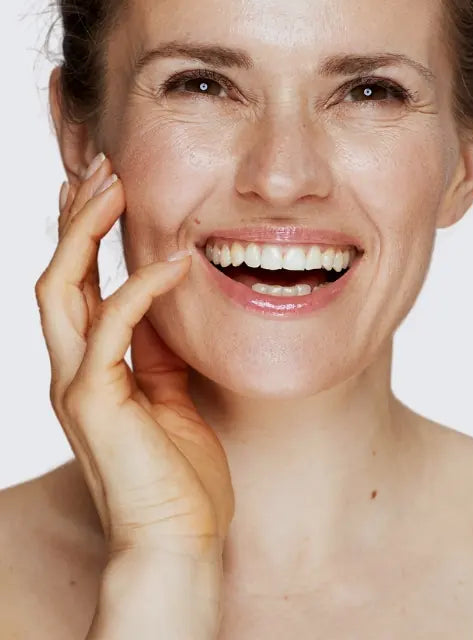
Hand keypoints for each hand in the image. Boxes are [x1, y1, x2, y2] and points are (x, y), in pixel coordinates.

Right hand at [35, 154, 233, 561]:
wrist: (180, 542)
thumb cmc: (179, 474)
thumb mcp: (170, 393)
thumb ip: (155, 347)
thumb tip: (162, 297)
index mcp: (90, 366)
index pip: (76, 284)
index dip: (84, 232)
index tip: (106, 186)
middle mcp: (71, 369)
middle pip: (56, 274)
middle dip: (75, 217)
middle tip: (103, 167)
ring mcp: (77, 385)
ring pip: (60, 290)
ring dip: (85, 233)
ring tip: (114, 185)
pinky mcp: (97, 403)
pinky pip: (112, 328)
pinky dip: (140, 287)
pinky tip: (176, 260)